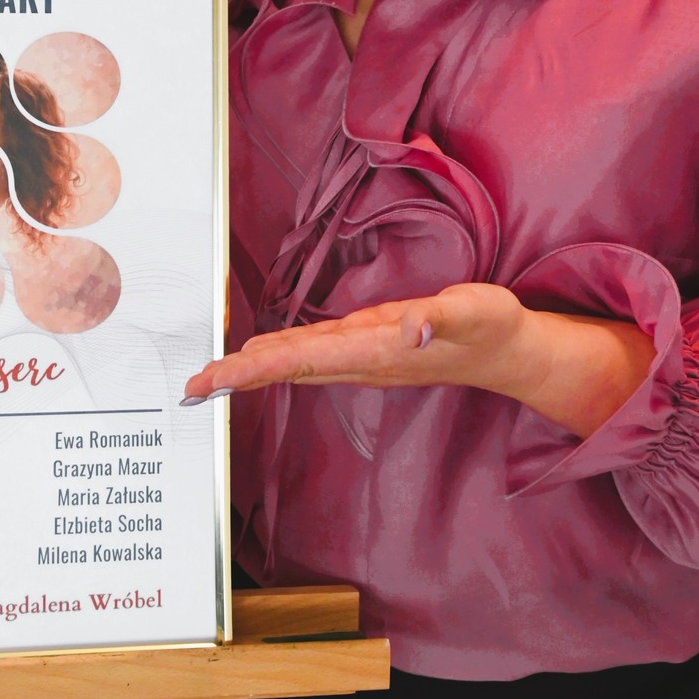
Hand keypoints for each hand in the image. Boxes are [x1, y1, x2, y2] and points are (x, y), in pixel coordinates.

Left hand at [181, 284, 655, 439]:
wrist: (509, 352)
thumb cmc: (492, 328)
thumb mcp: (475, 313)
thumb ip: (441, 320)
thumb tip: (410, 328)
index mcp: (374, 351)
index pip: (301, 360)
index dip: (253, 369)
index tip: (213, 379)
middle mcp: (359, 359)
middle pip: (286, 366)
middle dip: (236, 376)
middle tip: (190, 385)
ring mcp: (360, 355)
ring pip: (294, 361)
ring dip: (250, 368)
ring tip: (209, 375)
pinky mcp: (365, 345)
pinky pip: (309, 353)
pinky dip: (276, 356)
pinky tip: (257, 356)